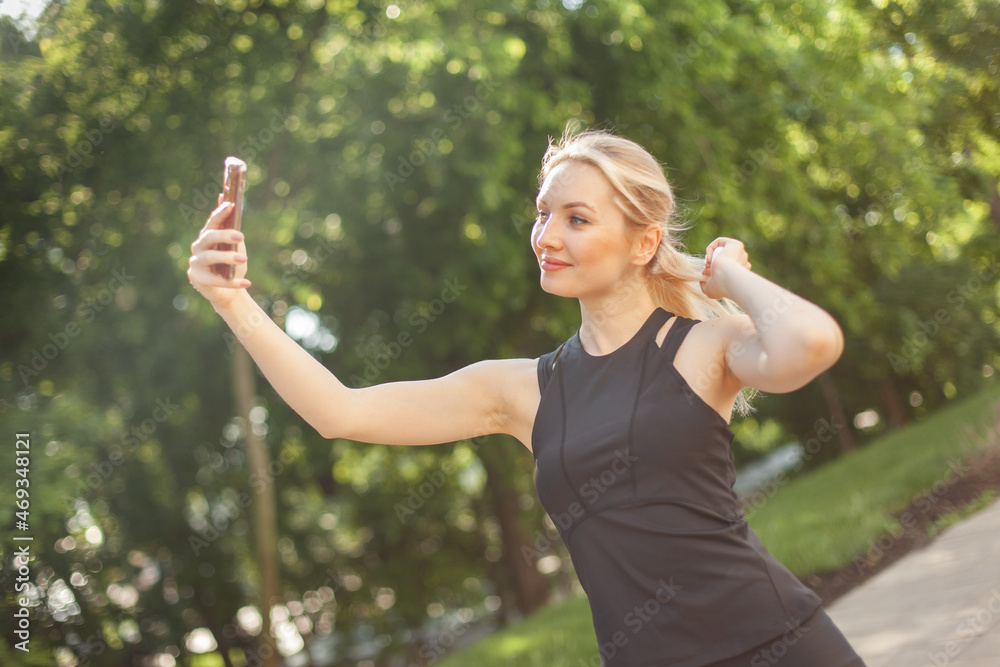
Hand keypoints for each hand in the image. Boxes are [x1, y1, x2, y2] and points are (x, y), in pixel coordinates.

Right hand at [187, 194, 250, 308]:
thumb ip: (230, 225)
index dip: (220, 213)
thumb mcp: (234, 245)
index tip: (231, 205)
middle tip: (241, 236)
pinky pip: (215, 280)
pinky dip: (233, 282)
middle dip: (225, 235)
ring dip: (228, 257)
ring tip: (244, 258)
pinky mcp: (196, 279)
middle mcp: (198, 247)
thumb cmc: (230, 266)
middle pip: (209, 237)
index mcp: (207, 237)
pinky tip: (247, 282)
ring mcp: (195, 263)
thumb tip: (223, 196)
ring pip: (210, 257)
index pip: (212, 222)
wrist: (229, 292)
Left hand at [700, 237, 750, 299]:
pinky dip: (711, 248)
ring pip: (721, 251)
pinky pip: (720, 242)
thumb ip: (705, 286)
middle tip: (705, 271)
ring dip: (711, 257)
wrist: (726, 278)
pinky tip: (709, 258)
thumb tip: (702, 280)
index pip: (725, 268)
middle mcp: (742, 263)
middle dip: (712, 264)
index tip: (706, 275)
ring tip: (708, 265)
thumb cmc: (720, 287)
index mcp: (739, 273)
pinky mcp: (736, 244)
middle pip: (724, 259)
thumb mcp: (710, 291)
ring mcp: (741, 253)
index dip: (713, 270)